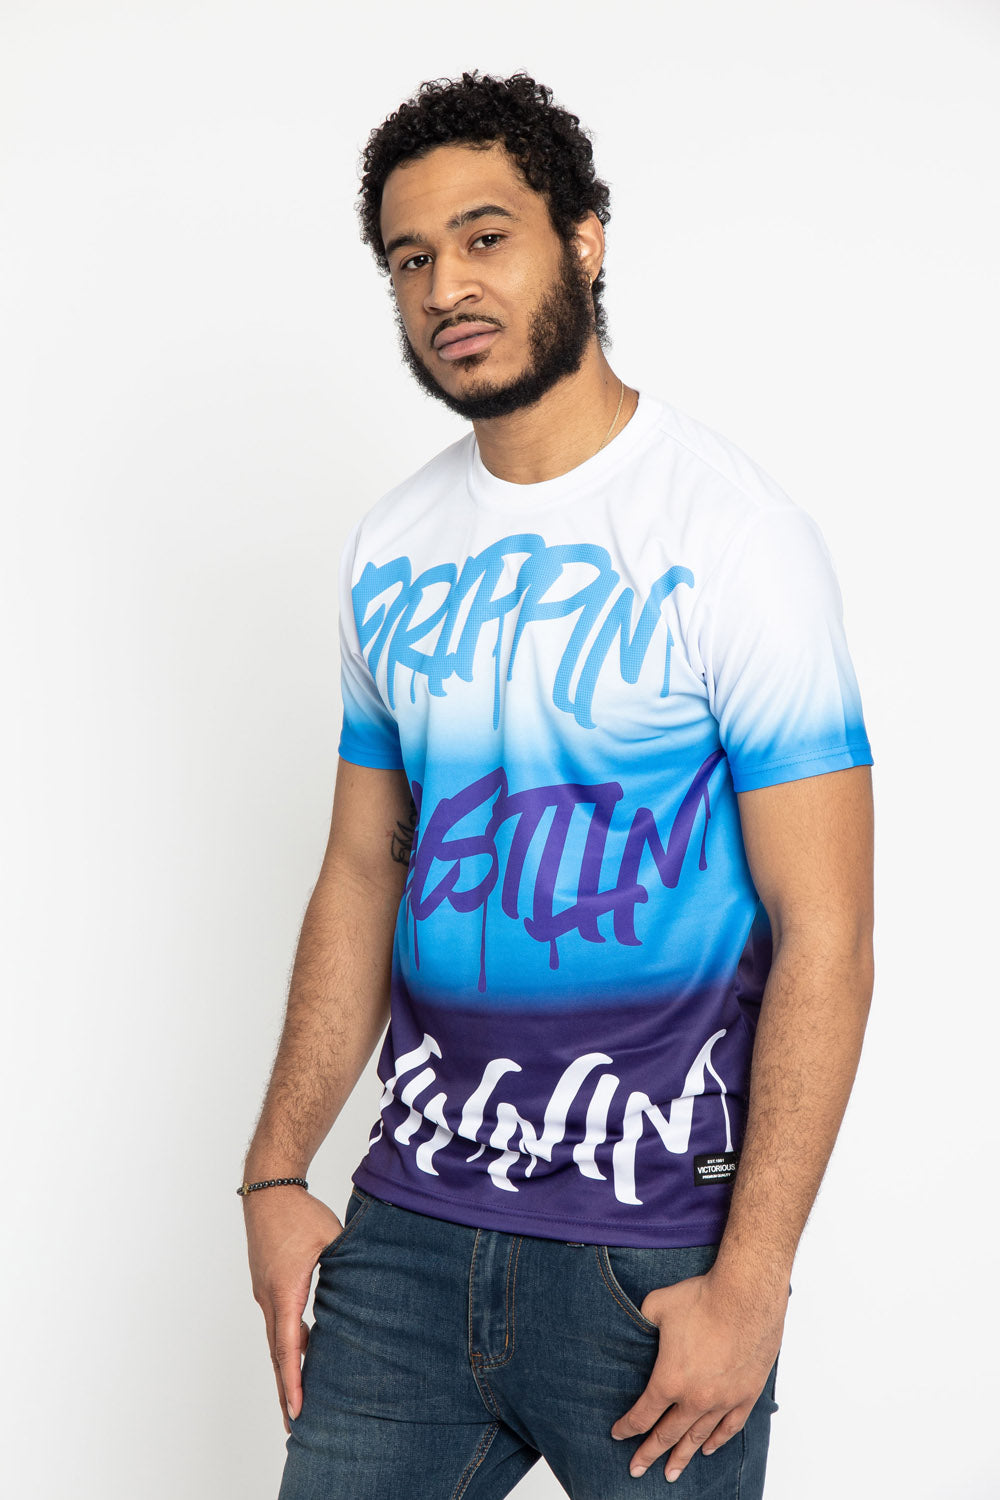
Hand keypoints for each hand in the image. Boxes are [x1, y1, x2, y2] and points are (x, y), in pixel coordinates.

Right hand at [243, 1188, 343, 1432]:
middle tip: (294, 1425)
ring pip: (276, 1341)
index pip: (289, 1346)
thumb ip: (347, 1268)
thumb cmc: (299, 1212)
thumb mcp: (331, 1238)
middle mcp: (270, 1298)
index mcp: (285, 1290)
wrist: (267, 1190)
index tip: (297, 1410)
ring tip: (295, 1402)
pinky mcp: (267, 1286)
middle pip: (277, 1354)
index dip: (294, 1381)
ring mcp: (265, 1293)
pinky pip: (277, 1323)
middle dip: (286, 1390)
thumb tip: (367, 1292)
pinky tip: (302, 1355)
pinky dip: (286, 1347)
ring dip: (285, 1371)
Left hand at [610, 1270, 786, 1482]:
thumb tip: (635, 1324)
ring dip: (683, 1456)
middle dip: (649, 1453)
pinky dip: (717, 1440)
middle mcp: (695, 1398)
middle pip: (667, 1435)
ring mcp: (723, 1400)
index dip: (627, 1427)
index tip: (618, 1435)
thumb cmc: (702, 1298)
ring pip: (698, 1437)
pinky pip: (729, 1427)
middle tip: (636, 1470)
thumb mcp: (656, 1306)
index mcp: (669, 1380)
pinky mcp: (746, 1394)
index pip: (643, 1415)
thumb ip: (641, 1321)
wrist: (745, 1295)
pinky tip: (708, 1449)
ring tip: (671, 1473)